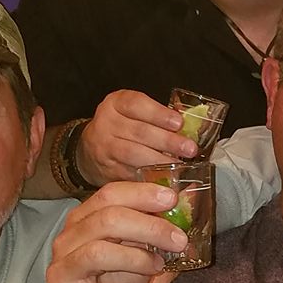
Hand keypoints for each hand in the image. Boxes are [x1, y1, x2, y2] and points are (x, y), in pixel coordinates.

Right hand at [42, 180, 187, 282]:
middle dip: (150, 227)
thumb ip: (155, 241)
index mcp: (82, 222)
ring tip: (158, 268)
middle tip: (179, 240)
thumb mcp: (136, 260)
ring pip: (99, 253)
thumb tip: (188, 221)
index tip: (172, 199)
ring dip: (138, 260)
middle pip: (106, 220)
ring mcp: (62, 271)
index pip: (108, 195)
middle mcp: (67, 241)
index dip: (141, 194)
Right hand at [76, 90, 199, 184]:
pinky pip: (130, 173)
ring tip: (180, 165)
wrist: (90, 149)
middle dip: (167, 141)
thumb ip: (158, 115)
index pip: (136, 104)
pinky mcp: (107, 169)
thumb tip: (192, 124)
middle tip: (189, 149)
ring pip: (134, 154)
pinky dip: (149, 177)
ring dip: (160, 161)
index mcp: (116, 103)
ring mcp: (104, 147)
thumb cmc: (122, 127)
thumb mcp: (134, 112)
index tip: (179, 123)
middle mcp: (106, 123)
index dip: (159, 114)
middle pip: (139, 131)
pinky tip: (166, 179)